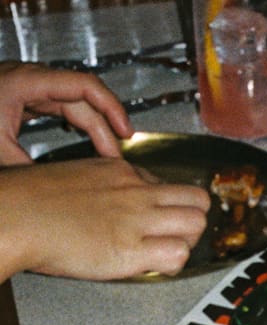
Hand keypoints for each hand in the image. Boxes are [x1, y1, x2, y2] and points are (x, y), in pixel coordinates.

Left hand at [0, 61, 131, 163]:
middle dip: (106, 128)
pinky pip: (65, 106)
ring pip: (77, 103)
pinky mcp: (29, 96)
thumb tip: (58, 190)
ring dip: (96, 126)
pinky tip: (88, 140)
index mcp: (27, 82)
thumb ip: (28, 170)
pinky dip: (81, 123)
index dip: (112, 107)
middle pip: (84, 99)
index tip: (126, 133)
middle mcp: (34, 79)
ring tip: (109, 152)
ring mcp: (32, 86)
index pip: (84, 85)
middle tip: (116, 161)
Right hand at [0, 157, 209, 280]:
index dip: (170, 208)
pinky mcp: (130, 248)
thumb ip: (105, 188)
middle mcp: (135, 191)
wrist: (14, 214)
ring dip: (187, 242)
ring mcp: (136, 219)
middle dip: (192, 222)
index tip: (161, 221)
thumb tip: (115, 205)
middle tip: (175, 238)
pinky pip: (177, 255)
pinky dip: (174, 264)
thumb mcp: (78, 177)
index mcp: (121, 171)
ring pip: (195, 225)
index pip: (170, 187)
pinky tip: (155, 265)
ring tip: (166, 252)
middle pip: (196, 201)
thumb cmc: (33, 201)